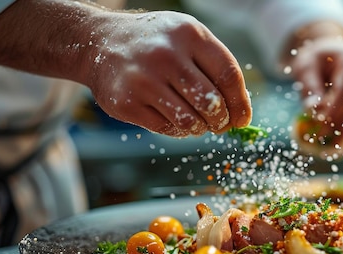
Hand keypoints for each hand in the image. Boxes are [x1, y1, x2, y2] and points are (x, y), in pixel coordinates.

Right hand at [87, 11, 251, 136]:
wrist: (100, 43)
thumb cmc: (157, 44)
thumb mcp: (187, 38)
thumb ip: (214, 66)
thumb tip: (240, 108)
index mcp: (189, 35)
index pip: (228, 76)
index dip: (240, 104)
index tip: (242, 119)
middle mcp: (167, 55)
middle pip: (212, 103)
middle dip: (221, 121)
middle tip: (220, 124)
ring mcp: (144, 80)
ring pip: (191, 122)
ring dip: (200, 128)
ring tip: (197, 122)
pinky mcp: (127, 103)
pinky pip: (167, 128)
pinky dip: (178, 130)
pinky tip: (175, 119)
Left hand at [290, 37, 342, 157]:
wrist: (332, 51)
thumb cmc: (316, 59)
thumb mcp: (306, 68)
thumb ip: (309, 88)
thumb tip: (312, 110)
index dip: (333, 110)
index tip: (319, 126)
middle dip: (339, 123)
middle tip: (321, 136)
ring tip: (331, 142)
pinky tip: (340, 137)